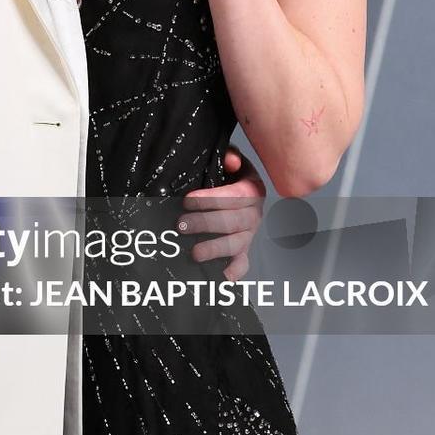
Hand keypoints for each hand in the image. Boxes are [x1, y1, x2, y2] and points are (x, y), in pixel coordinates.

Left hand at [179, 145, 266, 279]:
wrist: (237, 190)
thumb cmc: (229, 176)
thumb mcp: (230, 161)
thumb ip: (229, 157)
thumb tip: (230, 161)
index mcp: (252, 190)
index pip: (237, 196)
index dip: (213, 199)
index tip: (188, 200)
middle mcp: (253, 214)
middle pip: (233, 222)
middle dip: (206, 224)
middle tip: (182, 224)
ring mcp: (248, 235)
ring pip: (236, 244)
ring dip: (215, 249)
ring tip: (194, 253)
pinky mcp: (242, 251)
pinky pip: (242, 264)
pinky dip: (233, 272)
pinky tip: (221, 278)